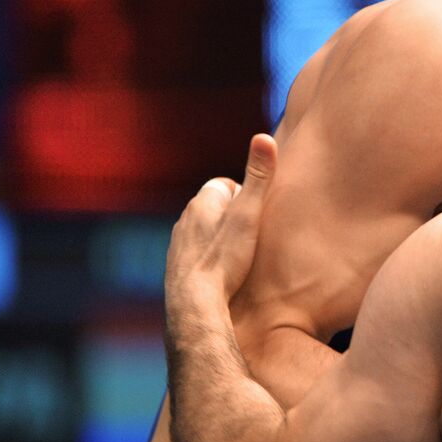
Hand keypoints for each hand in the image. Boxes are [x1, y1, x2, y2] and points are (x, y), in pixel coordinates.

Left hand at [166, 134, 277, 310]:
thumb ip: (258, 177)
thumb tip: (264, 137)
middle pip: (216, 209)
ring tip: (241, 256)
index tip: (258, 214)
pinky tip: (224, 274)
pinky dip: (211, 258)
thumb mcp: (249, 214)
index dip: (245, 197)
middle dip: (233, 216)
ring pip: (205, 232)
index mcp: (202, 202)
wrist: (195, 304)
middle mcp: (185, 219)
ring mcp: (178, 244)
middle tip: (255, 235)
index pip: (226, 185)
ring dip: (221, 238)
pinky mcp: (177, 267)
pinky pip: (198, 254)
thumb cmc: (225, 258)